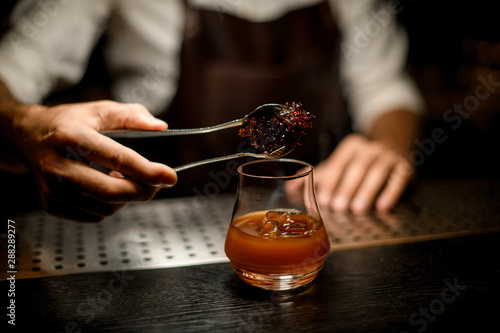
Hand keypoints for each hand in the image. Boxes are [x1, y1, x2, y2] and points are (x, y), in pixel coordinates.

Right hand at [12, 100, 176, 221]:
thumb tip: (160, 126)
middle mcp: (57, 165)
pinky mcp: (51, 204)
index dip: (147, 171)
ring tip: (124, 177)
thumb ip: (132, 115)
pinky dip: (110, 205)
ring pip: (105, 208)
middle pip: (111, 191)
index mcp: (71, 136)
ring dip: (127, 197)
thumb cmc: (68, 123)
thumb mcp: (99, 110)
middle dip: (143, 191)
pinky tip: (106, 185)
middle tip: (158, 182)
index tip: (170, 177)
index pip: (116, 158)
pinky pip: (95, 215)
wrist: (26, 137)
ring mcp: (52, 188)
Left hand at [312, 134, 414, 213]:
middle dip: (347, 188)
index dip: (331, 182)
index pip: (338, 163)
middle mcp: (370, 148)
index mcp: (351, 146)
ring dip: (367, 192)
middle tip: (339, 208)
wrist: (395, 148)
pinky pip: (399, 178)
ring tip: (358, 210)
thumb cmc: (358, 164)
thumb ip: (315, 178)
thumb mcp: (338, 166)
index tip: (324, 200)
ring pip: (377, 172)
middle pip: (357, 167)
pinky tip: (383, 208)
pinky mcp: (405, 166)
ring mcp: (389, 156)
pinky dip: (391, 193)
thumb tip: (290, 190)